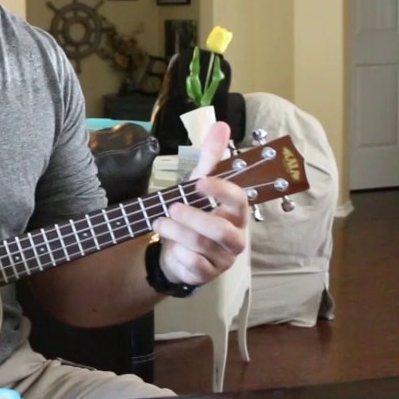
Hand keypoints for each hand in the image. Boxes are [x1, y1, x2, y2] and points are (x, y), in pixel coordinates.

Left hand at [151, 121, 249, 286]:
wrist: (178, 250)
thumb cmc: (194, 213)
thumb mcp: (198, 184)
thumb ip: (211, 157)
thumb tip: (221, 124)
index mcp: (236, 213)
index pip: (239, 201)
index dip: (221, 191)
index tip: (199, 182)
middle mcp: (235, 237)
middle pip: (223, 231)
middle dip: (195, 218)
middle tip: (172, 207)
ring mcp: (223, 258)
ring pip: (204, 247)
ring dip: (178, 232)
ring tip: (159, 221)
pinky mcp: (208, 275)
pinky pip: (195, 266)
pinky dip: (178, 254)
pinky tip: (169, 246)